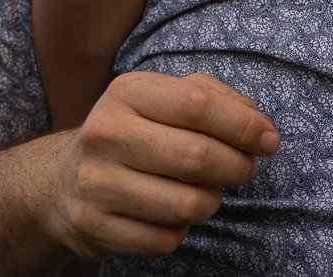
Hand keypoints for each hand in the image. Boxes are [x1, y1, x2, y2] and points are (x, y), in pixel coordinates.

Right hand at [46, 71, 278, 258]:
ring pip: (187, 205)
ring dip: (211, 202)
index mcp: (127, 92)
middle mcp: (105, 134)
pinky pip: (165, 239)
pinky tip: (170, 213)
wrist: (63, 181)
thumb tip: (262, 129)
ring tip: (205, 191)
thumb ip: (218, 99)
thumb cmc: (136, 132)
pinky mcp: (94, 227)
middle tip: (244, 168)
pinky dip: (181, 230)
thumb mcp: (166, 98)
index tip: (269, 140)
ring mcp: (95, 184)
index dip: (244, 126)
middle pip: (197, 157)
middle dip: (237, 167)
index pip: (199, 105)